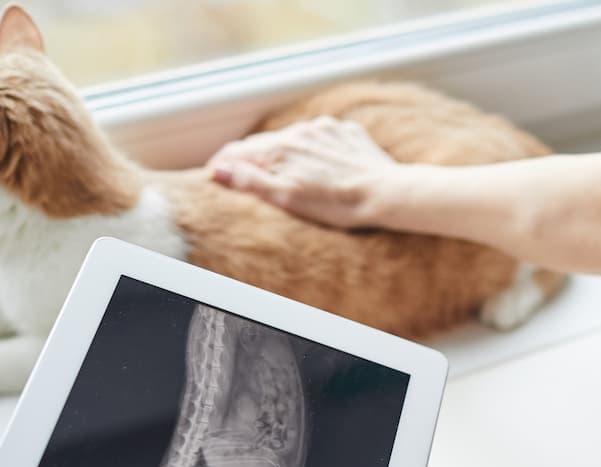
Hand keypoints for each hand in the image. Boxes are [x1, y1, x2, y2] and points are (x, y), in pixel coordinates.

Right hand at [208, 116, 400, 229]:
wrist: (386, 193)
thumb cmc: (338, 203)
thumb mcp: (288, 199)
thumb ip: (252, 181)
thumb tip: (220, 170)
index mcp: (280, 148)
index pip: (238, 151)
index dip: (223, 163)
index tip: (214, 174)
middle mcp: (299, 131)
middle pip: (263, 143)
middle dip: (250, 158)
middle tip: (243, 175)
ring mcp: (324, 128)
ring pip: (292, 138)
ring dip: (282, 153)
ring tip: (285, 173)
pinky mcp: (345, 131)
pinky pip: (319, 137)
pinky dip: (312, 149)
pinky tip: (320, 167)